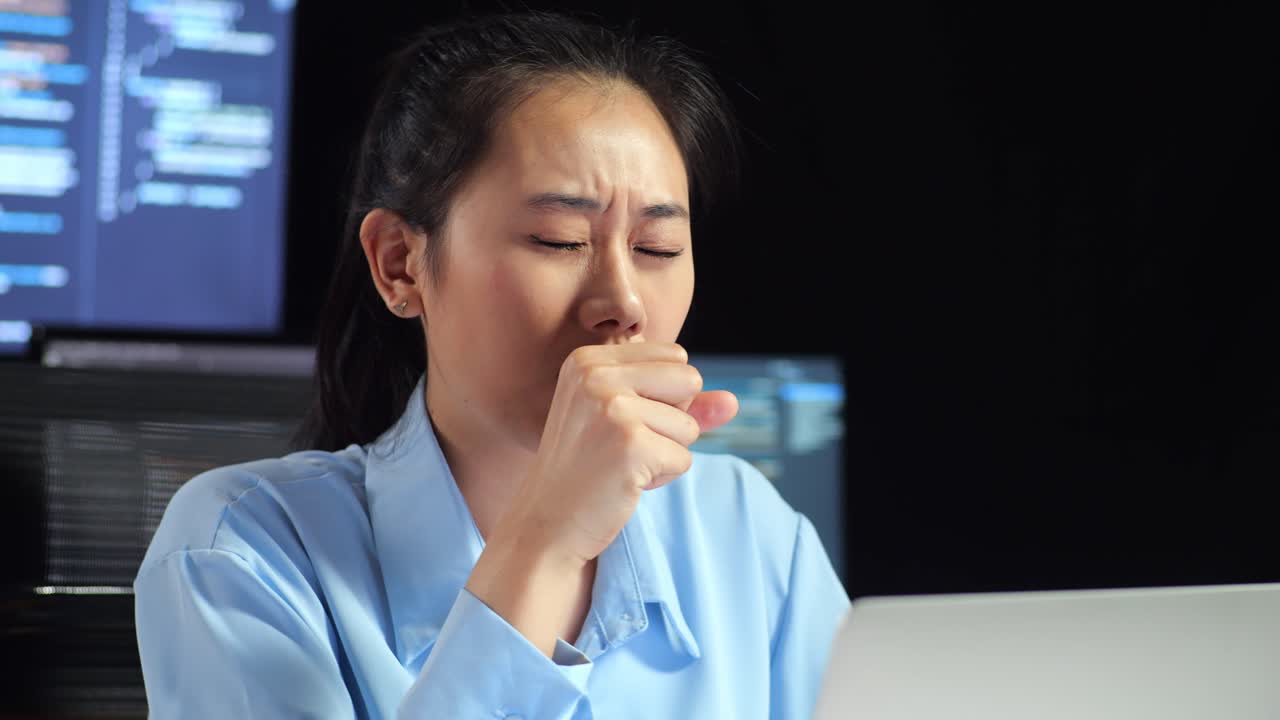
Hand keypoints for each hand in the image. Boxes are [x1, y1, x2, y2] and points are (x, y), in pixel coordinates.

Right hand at [494, 341, 738, 568]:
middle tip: (625, 445)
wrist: (547, 525)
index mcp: (589, 359)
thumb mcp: (628, 421)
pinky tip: (625, 483)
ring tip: (620, 465)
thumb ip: (681, 404)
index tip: (622, 422)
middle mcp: (595, 374)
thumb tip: (732, 401)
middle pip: (689, 380)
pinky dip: (662, 476)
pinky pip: (684, 458)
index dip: (665, 396)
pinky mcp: (630, 445)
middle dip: (673, 420)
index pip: (675, 356)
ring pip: (689, 425)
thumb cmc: (588, 470)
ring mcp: (611, 408)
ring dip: (665, 452)